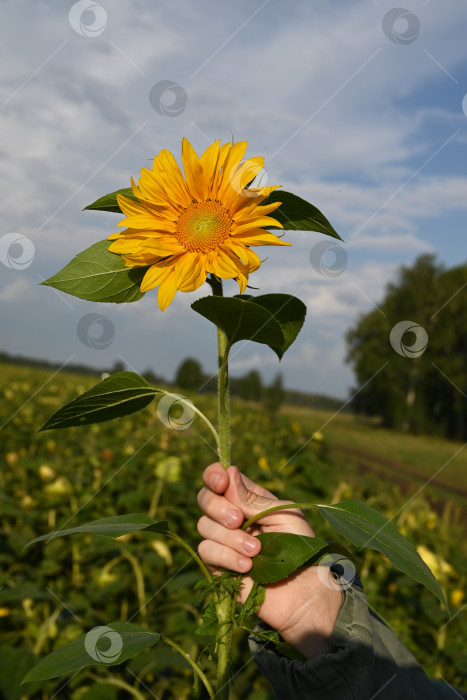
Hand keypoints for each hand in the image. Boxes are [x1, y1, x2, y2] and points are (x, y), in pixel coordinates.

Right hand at [197, 463, 342, 657]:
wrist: (304, 592)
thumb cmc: (301, 547)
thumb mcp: (282, 514)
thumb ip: (252, 498)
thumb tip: (228, 471)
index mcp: (248, 499)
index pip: (219, 479)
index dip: (214, 475)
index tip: (221, 482)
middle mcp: (232, 517)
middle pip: (205, 499)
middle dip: (218, 507)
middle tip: (239, 521)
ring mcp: (224, 542)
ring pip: (204, 526)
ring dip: (229, 538)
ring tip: (255, 551)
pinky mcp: (219, 566)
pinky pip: (206, 552)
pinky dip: (225, 557)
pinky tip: (247, 566)